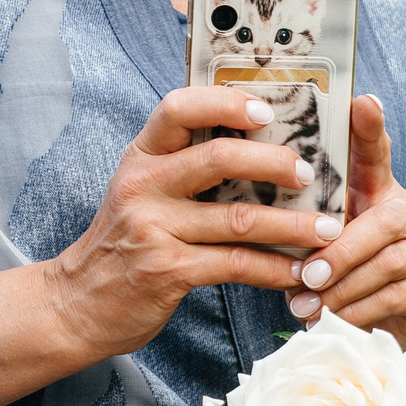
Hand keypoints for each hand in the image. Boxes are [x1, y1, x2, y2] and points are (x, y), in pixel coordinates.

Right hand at [43, 85, 343, 358]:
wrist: (77, 303)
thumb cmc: (124, 243)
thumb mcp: (140, 191)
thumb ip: (182, 167)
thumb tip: (256, 146)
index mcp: (141, 156)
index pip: (178, 108)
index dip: (224, 102)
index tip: (265, 109)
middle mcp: (143, 185)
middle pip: (219, 158)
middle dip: (275, 164)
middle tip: (310, 173)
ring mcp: (153, 228)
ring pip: (238, 218)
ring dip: (292, 225)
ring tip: (328, 230)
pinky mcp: (166, 270)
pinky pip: (235, 264)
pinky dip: (273, 269)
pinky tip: (298, 272)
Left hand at [284, 94, 405, 349]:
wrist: (385, 328)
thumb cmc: (341, 276)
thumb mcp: (323, 244)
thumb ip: (306, 226)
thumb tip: (259, 221)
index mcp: (380, 191)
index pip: (376, 154)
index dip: (371, 128)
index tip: (363, 100)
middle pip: (384, 221)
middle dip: (340, 251)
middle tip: (306, 275)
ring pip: (388, 263)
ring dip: (343, 289)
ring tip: (307, 304)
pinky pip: (396, 297)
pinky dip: (358, 311)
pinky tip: (333, 320)